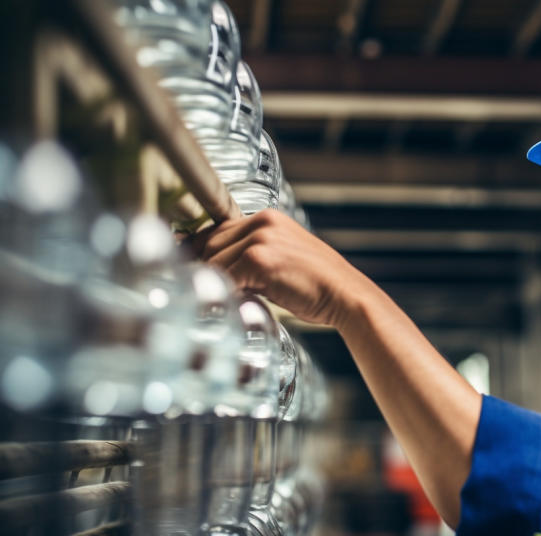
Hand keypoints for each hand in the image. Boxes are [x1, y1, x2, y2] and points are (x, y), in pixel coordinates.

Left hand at [189, 209, 372, 327]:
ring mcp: (260, 239)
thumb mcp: (286, 259)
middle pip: (210, 243)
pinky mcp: (259, 260)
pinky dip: (222, 294)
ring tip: (215, 301)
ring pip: (213, 261)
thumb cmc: (318, 285)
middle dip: (202, 268)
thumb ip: (255, 257)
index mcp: (268, 218)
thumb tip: (220, 271)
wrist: (346, 295)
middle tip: (199, 290)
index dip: (201, 250)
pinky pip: (224, 278)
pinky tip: (227, 306)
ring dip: (212, 284)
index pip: (218, 230)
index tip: (189, 266)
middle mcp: (262, 223)